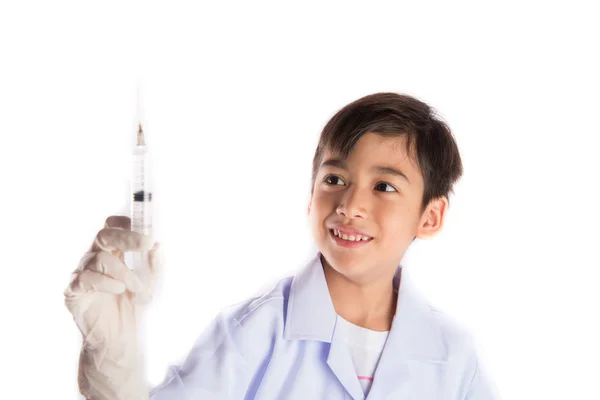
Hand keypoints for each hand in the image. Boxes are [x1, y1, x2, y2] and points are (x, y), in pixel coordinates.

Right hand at [64, 216, 160, 399]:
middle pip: (104, 235)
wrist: (120, 339)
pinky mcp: (73, 291)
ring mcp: (82, 273)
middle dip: (127, 238)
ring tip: (138, 288)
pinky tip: (119, 290)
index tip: (144, 228)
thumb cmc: (134, 307)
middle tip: (147, 243)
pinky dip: (105, 282)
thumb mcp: (151, 283)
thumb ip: (154, 265)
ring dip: (124, 272)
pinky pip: (85, 278)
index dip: (125, 223)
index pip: (112, 227)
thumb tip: (158, 246)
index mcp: (112, 251)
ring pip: (100, 259)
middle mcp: (94, 258)